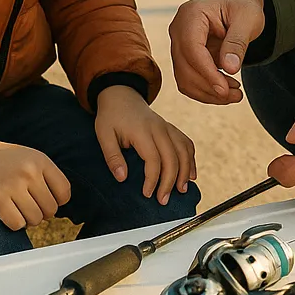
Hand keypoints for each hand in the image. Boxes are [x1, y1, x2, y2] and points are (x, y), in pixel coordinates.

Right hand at [0, 138, 71, 230]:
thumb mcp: (27, 156)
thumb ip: (45, 174)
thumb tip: (59, 202)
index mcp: (40, 160)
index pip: (64, 191)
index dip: (57, 202)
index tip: (46, 201)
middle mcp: (29, 172)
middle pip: (50, 209)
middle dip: (42, 213)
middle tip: (30, 207)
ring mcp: (13, 186)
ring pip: (35, 219)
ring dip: (28, 220)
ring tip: (19, 209)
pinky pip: (17, 224)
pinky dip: (14, 223)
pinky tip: (8, 213)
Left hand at [95, 85, 196, 204]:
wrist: (121, 94)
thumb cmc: (111, 116)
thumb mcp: (103, 135)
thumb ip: (112, 157)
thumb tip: (122, 178)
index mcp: (142, 131)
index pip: (154, 159)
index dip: (153, 179)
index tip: (147, 194)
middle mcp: (159, 128)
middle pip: (172, 158)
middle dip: (170, 181)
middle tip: (163, 200)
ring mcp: (167, 127)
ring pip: (184, 150)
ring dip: (185, 171)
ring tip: (181, 190)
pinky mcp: (171, 128)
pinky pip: (186, 143)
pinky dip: (190, 159)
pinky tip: (190, 173)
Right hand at [169, 0, 265, 104]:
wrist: (235, 4)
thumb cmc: (242, 7)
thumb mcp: (248, 19)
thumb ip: (238, 42)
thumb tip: (229, 68)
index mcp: (191, 13)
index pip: (192, 48)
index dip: (207, 73)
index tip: (224, 90)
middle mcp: (178, 28)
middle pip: (185, 66)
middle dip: (209, 86)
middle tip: (237, 95)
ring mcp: (178, 43)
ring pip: (184, 77)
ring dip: (207, 92)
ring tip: (234, 94)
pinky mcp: (182, 56)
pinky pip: (188, 79)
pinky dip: (205, 90)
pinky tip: (225, 90)